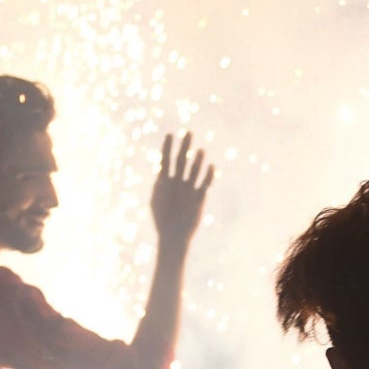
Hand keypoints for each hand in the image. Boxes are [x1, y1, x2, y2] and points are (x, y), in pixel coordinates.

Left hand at [150, 131, 213, 251]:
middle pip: (182, 160)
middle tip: (188, 132)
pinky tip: (211, 166)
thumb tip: (161, 170)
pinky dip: (208, 175)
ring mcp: (188, 188)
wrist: (172, 236)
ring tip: (200, 150)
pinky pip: (205, 184)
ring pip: (194, 170)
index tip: (170, 134)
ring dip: (197, 161)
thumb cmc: (161, 219)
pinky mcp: (199, 197)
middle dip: (184, 146)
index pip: (166, 159)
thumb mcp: (157, 199)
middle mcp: (177, 181)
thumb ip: (160, 184)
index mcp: (164, 180)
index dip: (168, 147)